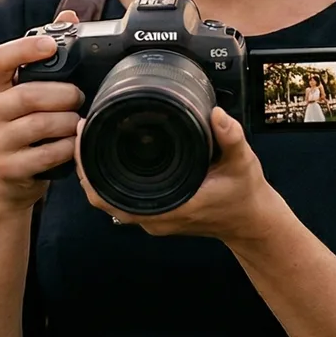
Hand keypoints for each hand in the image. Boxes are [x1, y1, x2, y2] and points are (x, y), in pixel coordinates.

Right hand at [0, 10, 84, 208]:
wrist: (7, 179)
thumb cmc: (24, 126)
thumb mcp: (28, 91)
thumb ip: (46, 55)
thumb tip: (70, 16)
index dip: (25, 49)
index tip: (51, 45)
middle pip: (28, 95)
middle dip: (63, 94)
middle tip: (80, 97)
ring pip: (40, 125)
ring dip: (68, 122)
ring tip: (79, 121)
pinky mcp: (7, 168)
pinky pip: (46, 155)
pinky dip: (67, 148)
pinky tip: (74, 145)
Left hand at [76, 106, 281, 243]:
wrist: (252, 222)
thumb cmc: (245, 194)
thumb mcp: (242, 162)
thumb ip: (230, 137)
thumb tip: (215, 114)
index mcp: (169, 207)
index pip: (108, 196)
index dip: (88, 168)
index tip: (84, 136)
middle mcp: (155, 217)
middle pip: (100, 197)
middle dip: (84, 164)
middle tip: (83, 129)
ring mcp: (154, 219)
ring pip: (109, 200)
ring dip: (95, 172)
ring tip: (90, 138)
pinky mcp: (157, 215)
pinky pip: (122, 200)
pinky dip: (109, 180)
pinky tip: (108, 155)